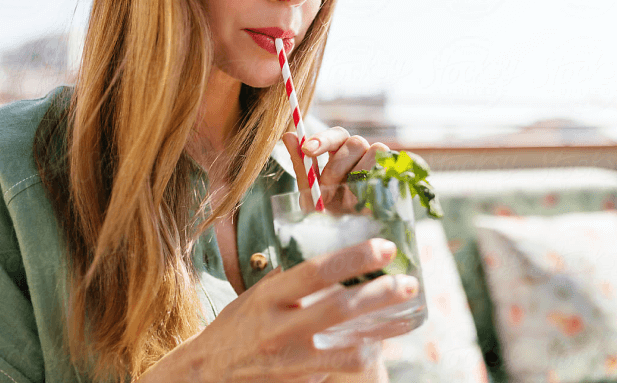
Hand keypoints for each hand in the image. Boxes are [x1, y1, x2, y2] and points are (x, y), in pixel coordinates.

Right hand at [139, 239, 417, 381]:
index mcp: (268, 297)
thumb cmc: (234, 329)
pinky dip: (363, 356)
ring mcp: (291, 362)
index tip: (386, 247)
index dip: (356, 257)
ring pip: (351, 350)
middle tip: (409, 283)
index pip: (318, 271)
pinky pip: (341, 370)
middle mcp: (279, 329)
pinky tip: (375, 345)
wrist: (207, 376)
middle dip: (383, 294)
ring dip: (383, 334)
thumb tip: (331, 263)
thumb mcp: (255, 296)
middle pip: (342, 309)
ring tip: (403, 318)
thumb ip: (289, 282)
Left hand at [282, 127, 389, 210]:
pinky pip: (389, 170)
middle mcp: (363, 152)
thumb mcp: (310, 191)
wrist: (352, 235)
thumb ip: (301, 164)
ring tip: (347, 201)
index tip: (307, 150)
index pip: (337, 134)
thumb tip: (288, 135)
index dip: (323, 138)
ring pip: (374, 152)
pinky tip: (364, 203)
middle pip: (355, 141)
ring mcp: (382, 163)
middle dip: (336, 165)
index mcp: (342, 150)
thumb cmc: (328, 209)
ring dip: (356, 176)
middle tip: (326, 187)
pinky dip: (373, 185)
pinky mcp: (398, 176)